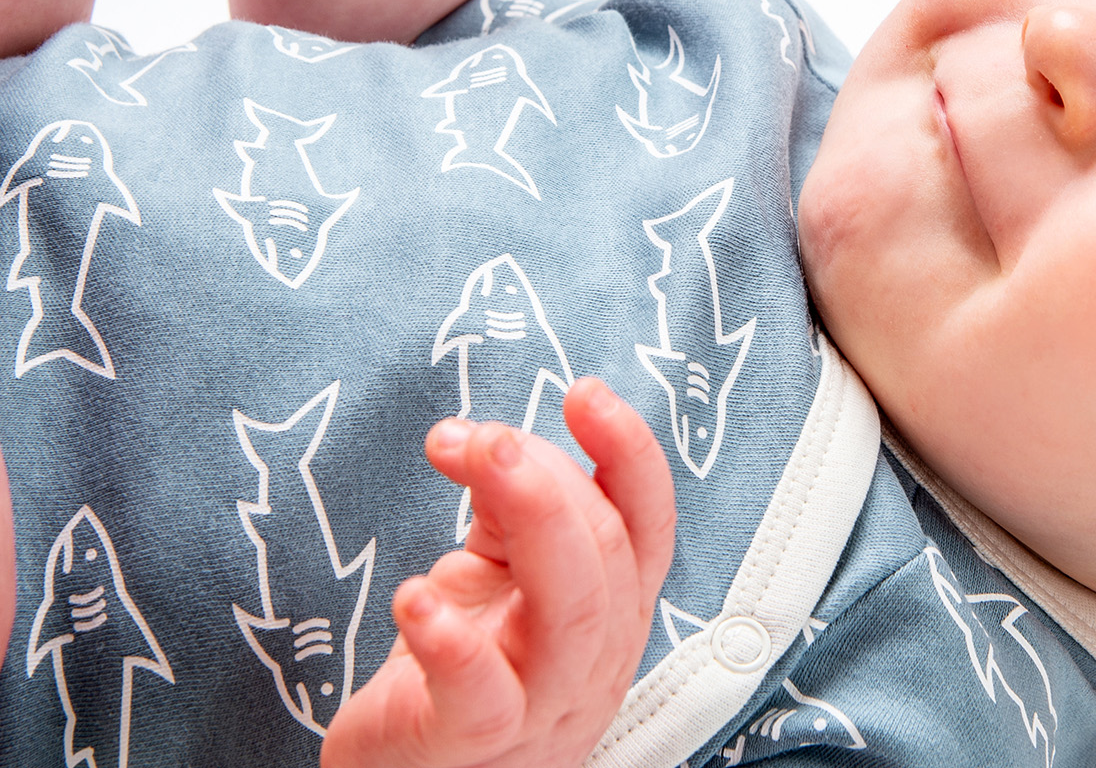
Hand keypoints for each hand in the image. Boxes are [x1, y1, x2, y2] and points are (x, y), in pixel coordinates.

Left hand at [321, 381, 675, 767]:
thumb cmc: (463, 665)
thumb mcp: (497, 570)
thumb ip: (510, 506)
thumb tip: (495, 440)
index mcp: (612, 606)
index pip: (649, 523)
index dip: (629, 453)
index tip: (583, 394)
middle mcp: (593, 658)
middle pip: (609, 556)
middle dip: (550, 474)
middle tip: (485, 435)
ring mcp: (539, 708)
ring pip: (572, 617)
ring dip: (532, 519)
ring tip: (470, 460)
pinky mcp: (469, 745)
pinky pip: (483, 698)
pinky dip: (452, 642)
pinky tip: (415, 595)